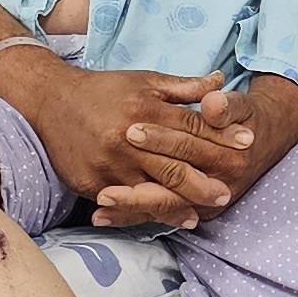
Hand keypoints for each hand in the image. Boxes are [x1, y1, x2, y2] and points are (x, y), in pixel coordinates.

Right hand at [0, 57, 243, 230]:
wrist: (50, 101)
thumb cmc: (103, 90)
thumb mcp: (144, 80)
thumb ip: (183, 87)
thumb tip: (220, 82)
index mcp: (143, 109)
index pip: (191, 126)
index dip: (222, 135)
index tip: (247, 143)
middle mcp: (127, 138)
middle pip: (175, 164)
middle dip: (205, 179)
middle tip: (231, 190)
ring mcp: (109, 164)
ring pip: (152, 189)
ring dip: (180, 203)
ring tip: (201, 211)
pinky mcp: (92, 182)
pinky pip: (125, 202)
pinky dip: (147, 211)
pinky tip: (165, 216)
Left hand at [111, 75, 297, 221]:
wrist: (264, 141)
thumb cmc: (246, 120)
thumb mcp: (242, 107)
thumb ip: (226, 106)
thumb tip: (213, 103)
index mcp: (229, 157)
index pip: (188, 147)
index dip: (160, 139)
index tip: (130, 130)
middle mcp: (219, 186)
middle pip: (171, 187)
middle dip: (137, 189)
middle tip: (104, 187)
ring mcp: (205, 202)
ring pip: (163, 208)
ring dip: (129, 209)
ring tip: (98, 205)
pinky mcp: (193, 209)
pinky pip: (158, 215)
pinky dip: (130, 216)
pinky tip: (103, 217)